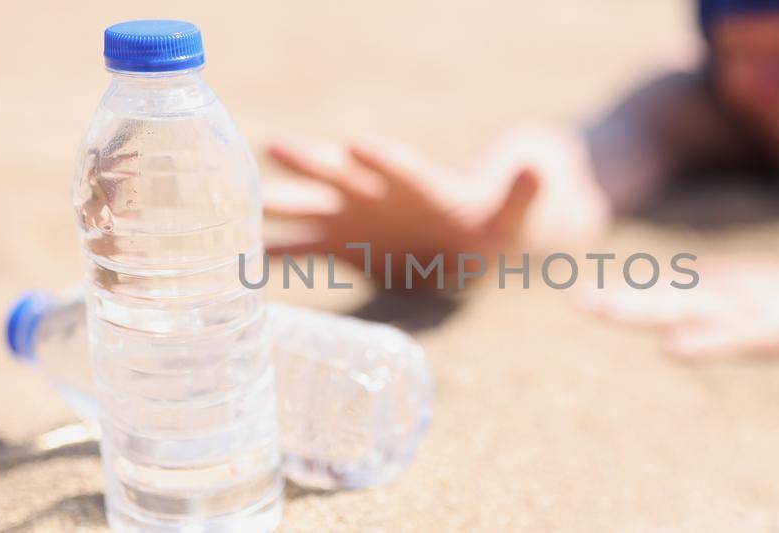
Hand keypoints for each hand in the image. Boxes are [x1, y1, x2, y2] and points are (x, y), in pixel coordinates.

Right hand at [263, 139, 539, 275]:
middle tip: (274, 145)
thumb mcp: (511, 215)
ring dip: (280, 204)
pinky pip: (303, 249)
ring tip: (241, 202)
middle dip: (311, 162)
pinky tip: (240, 261)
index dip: (382, 159)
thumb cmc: (492, 226)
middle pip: (343, 174)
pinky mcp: (343, 246)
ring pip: (312, 206)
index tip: (357, 146)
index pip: (401, 168)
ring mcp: (355, 217)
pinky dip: (276, 255)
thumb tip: (539, 169)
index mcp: (421, 185)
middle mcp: (379, 194)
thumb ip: (521, 195)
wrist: (469, 246)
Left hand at [576, 253, 778, 358]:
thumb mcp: (742, 293)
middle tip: (577, 300)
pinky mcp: (768, 333)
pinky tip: (672, 350)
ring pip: (686, 311)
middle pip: (660, 298)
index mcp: (713, 290)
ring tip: (605, 312)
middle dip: (619, 301)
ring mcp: (742, 312)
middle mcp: (719, 296)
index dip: (617, 291)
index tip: (575, 293)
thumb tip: (673, 313)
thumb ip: (706, 294)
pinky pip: (730, 340)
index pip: (655, 289)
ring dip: (644, 312)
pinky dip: (703, 344)